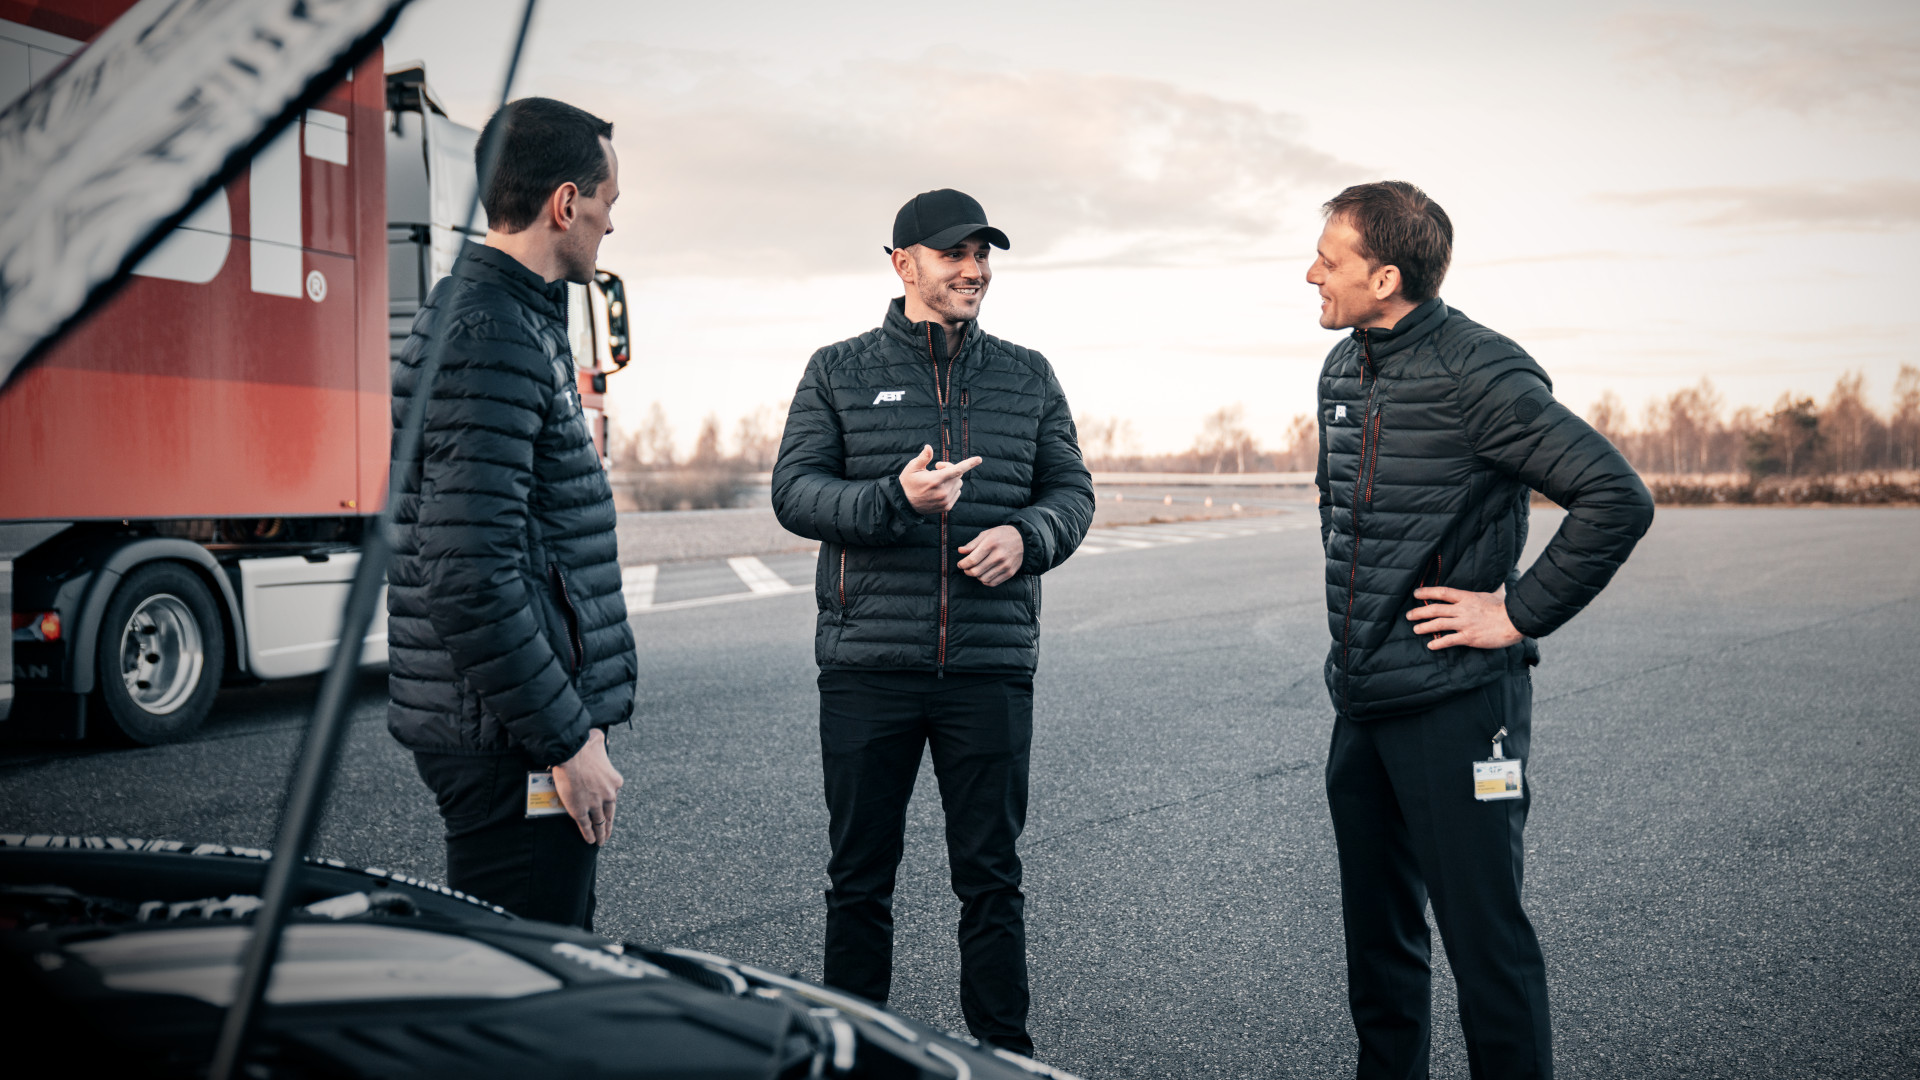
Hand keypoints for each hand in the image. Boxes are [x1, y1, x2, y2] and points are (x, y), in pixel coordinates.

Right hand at [553, 728, 621, 844]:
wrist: (572, 753)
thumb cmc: (584, 744)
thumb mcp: (600, 742)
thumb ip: (601, 744)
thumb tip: (600, 739)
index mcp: (615, 782)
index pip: (613, 796)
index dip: (609, 803)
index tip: (607, 808)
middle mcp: (608, 795)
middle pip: (610, 814)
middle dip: (609, 825)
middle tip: (607, 833)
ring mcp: (595, 804)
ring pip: (600, 823)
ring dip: (601, 833)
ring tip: (600, 841)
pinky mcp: (580, 811)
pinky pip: (586, 826)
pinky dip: (589, 834)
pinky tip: (590, 841)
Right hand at [899, 445, 981, 513]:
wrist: (904, 503)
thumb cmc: (908, 482)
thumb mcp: (912, 467)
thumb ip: (923, 458)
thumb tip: (929, 447)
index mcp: (935, 480)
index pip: (957, 469)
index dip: (969, 463)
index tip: (979, 459)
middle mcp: (943, 491)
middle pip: (957, 475)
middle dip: (950, 469)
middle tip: (937, 468)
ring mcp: (945, 500)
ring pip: (958, 484)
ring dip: (952, 479)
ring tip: (937, 480)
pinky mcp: (947, 507)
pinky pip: (957, 493)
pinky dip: (952, 489)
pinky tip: (939, 489)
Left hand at [958, 525, 1024, 586]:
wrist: (1023, 539)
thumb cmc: (1001, 535)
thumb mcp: (986, 534)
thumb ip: (972, 544)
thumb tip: (960, 551)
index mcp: (991, 544)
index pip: (972, 560)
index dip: (962, 564)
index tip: (960, 564)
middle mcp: (998, 556)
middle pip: (976, 571)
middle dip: (967, 571)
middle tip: (966, 569)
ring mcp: (1005, 566)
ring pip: (983, 579)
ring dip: (976, 576)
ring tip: (976, 570)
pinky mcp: (1010, 572)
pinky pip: (993, 583)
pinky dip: (985, 581)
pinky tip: (984, 574)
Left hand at [1408, 585, 1523, 650]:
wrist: (1515, 621)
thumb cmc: (1506, 608)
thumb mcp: (1497, 594)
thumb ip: (1495, 589)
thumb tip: (1502, 583)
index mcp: (1467, 597)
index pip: (1442, 592)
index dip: (1427, 592)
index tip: (1416, 594)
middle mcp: (1462, 610)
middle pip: (1435, 609)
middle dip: (1420, 612)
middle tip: (1409, 615)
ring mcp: (1464, 624)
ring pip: (1438, 624)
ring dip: (1424, 627)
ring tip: (1416, 629)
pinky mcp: (1468, 637)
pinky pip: (1449, 640)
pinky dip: (1438, 643)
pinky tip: (1431, 645)